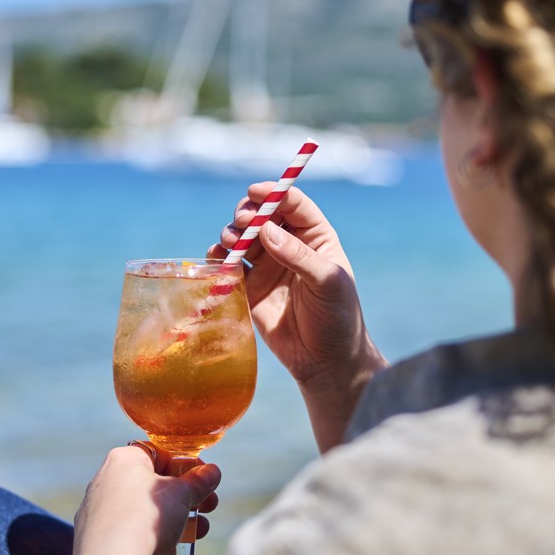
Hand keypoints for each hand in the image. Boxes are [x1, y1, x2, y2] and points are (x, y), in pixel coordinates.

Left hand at [62, 444, 220, 554]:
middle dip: (185, 497)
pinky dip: (151, 537)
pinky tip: (169, 549)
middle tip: (206, 506)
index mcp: (125, 458)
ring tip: (197, 531)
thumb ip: (199, 481)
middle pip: (153, 484)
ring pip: (144, 510)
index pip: (160, 453)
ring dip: (174, 519)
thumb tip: (212, 473)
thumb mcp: (183, 493)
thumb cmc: (146, 517)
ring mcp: (98, 509)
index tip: (203, 479)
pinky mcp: (95, 537)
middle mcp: (106, 479)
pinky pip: (129, 531)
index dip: (186, 466)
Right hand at [208, 183, 386, 450]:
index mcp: (315, 238)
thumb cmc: (337, 318)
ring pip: (242, 237)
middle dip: (248, 213)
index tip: (256, 193)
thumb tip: (265, 230)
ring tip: (230, 244)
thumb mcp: (327, 282)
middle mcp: (289, 247)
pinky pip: (229, 266)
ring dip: (231, 234)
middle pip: (262, 215)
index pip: (293, 205)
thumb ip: (297, 255)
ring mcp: (268, 267)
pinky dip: (219, 258)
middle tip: (242, 222)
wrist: (324, 362)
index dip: (274, 194)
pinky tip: (217, 260)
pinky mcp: (250, 289)